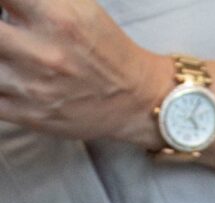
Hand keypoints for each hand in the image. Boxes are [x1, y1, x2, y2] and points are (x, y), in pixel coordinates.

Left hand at [0, 0, 164, 142]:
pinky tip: (6, 76)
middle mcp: (42, 53)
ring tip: (9, 55)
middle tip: (8, 33)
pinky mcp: (29, 116)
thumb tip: (11, 3)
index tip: (7, 8)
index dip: (2, 3)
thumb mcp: (78, 6)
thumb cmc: (106, 49)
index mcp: (57, 17)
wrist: (136, 101)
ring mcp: (32, 88)